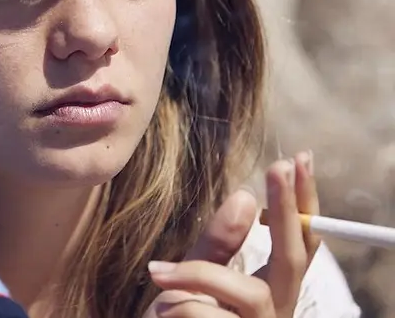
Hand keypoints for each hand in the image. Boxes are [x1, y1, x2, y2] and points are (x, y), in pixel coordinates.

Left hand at [144, 152, 318, 316]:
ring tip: (157, 276)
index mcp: (268, 295)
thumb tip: (246, 196)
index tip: (300, 159)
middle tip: (277, 166)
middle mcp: (272, 317)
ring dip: (199, 275)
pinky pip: (210, 317)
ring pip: (249, 294)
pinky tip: (159, 314)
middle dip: (286, 212)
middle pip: (291, 263)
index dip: (302, 207)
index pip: (297, 247)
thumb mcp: (190, 277)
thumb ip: (217, 244)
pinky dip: (181, 307)